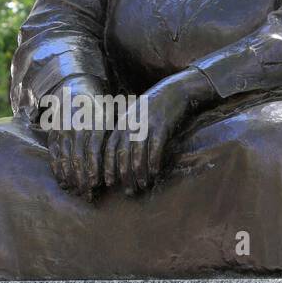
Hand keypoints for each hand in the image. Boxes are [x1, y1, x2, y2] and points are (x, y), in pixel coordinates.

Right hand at [43, 75, 108, 200]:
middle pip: (78, 158)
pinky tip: (64, 183)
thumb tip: (126, 160)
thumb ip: (115, 135)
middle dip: (82, 178)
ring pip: (64, 158)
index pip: (93, 149)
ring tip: (77, 192)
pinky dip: (58, 170)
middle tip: (88, 195)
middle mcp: (76, 126)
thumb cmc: (99, 107)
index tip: (97, 184)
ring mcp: (62, 130)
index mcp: (94, 121)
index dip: (94, 168)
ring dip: (70, 178)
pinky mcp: (53, 134)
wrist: (74, 88)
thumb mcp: (110, 115)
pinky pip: (54, 155)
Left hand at [103, 70, 213, 194]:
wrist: (173, 91)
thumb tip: (121, 159)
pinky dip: (154, 162)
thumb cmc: (153, 108)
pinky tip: (155, 173)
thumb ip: (126, 134)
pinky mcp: (161, 125)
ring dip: (139, 172)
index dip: (107, 167)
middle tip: (128, 191)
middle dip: (124, 175)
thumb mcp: (134, 118)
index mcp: (121, 124)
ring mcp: (145, 125)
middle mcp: (130, 125)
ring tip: (142, 186)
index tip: (108, 183)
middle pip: (122, 154)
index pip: (109, 149)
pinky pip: (155, 147)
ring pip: (138, 153)